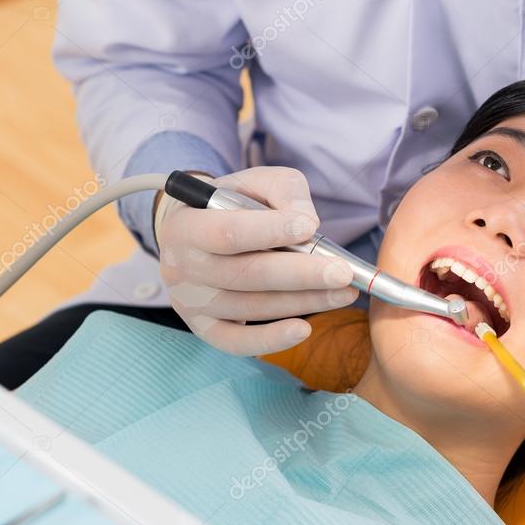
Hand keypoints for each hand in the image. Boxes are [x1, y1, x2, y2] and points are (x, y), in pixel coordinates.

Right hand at [154, 166, 358, 354]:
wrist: (196, 233)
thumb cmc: (233, 204)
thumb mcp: (256, 181)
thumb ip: (283, 191)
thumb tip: (308, 223)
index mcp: (186, 225)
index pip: (227, 232)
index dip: (270, 231)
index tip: (309, 227)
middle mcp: (181, 267)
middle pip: (246, 275)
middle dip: (301, 275)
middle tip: (343, 273)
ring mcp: (191, 302)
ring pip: (251, 307)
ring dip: (303, 301)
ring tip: (343, 293)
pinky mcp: (204, 328)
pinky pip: (236, 343)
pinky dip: (270, 340)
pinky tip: (304, 329)